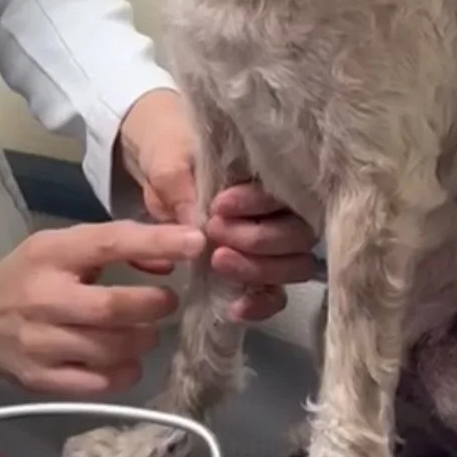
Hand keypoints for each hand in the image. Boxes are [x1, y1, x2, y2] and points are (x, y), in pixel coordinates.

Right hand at [0, 219, 203, 395]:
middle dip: (154, 306)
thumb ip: (114, 246)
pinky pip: (98, 383)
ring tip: (146, 330)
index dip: (156, 241)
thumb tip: (172, 254)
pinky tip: (127, 359)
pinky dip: (124, 373)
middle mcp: (43, 298)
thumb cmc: (27, 275)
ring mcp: (40, 344)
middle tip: (167, 303)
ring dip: (143, 339)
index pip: (109, 243)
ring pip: (111, 349)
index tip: (195, 241)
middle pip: (114, 308)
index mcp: (51, 254)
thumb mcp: (62, 247)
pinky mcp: (41, 380)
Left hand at [116, 89, 319, 320]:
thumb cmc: (170, 149)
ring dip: (259, 270)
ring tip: (218, 262)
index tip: (219, 205)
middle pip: (298, 234)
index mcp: (269, 170)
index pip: (286, 192)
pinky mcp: (258, 268)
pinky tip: (235, 307)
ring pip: (293, 265)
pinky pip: (275, 293)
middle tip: (215, 233)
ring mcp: (273, 239)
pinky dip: (261, 303)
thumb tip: (199, 226)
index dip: (258, 203)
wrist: (158, 163)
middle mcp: (282, 206)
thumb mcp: (170, 160)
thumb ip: (183, 187)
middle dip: (258, 239)